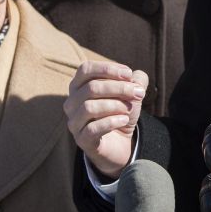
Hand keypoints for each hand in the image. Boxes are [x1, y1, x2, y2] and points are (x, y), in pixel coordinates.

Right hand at [65, 60, 147, 178]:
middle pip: (91, 88)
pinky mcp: (81, 139)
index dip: (107, 69)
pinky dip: (111, 122)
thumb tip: (138, 76)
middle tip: (139, 93)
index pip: (86, 69)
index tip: (129, 74)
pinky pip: (93, 128)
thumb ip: (136, 81)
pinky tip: (124, 120)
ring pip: (90, 107)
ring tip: (129, 108)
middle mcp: (71, 102)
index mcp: (79, 86)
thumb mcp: (131, 93)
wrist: (120, 142)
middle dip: (119, 88)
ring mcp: (74, 122)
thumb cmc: (120, 111)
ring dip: (115, 105)